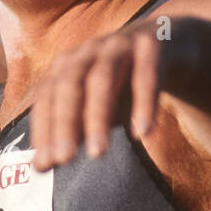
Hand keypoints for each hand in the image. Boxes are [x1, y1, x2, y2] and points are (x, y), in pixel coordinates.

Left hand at [31, 18, 177, 171]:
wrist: (170, 43)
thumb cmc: (125, 84)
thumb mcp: (97, 108)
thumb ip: (71, 132)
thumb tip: (40, 166)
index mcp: (69, 64)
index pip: (48, 96)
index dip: (44, 129)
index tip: (45, 164)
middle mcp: (89, 51)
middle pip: (70, 84)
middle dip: (64, 122)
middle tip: (64, 160)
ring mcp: (121, 44)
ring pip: (103, 77)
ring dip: (97, 115)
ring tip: (98, 154)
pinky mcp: (153, 44)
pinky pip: (147, 75)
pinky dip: (143, 104)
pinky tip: (142, 134)